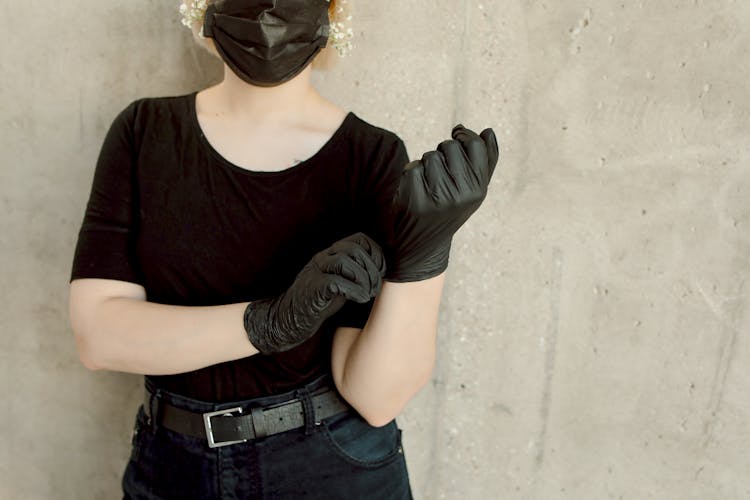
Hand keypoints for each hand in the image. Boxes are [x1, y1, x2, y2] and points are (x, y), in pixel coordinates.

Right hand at [243, 232, 385, 354]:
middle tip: (376, 288)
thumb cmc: (318, 303)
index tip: (382, 271)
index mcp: (331, 254)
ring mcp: (316, 271)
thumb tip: (382, 270)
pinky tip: (360, 299)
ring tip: (368, 294)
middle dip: (372, 269)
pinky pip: (337, 282)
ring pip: (346, 262)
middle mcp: (323, 258)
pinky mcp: (312, 288)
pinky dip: (354, 291)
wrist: (287, 320)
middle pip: (355, 250)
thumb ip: (356, 273)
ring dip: (364, 279)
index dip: (376, 253)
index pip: (360, 239)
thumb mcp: (341, 283)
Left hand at [382, 124, 498, 281]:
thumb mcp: (473, 190)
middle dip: (444, 151)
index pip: (474, 144)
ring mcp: (436, 196)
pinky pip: (412, 166)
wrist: (422, 245)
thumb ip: (486, 161)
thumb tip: (488, 131)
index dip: (464, 134)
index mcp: (479, 190)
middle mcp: (461, 194)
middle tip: (442, 172)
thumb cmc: (450, 209)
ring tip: (429, 184)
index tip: (457, 133)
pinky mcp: (414, 197)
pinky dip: (411, 173)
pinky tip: (415, 190)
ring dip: (426, 163)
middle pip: (450, 146)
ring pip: (430, 155)